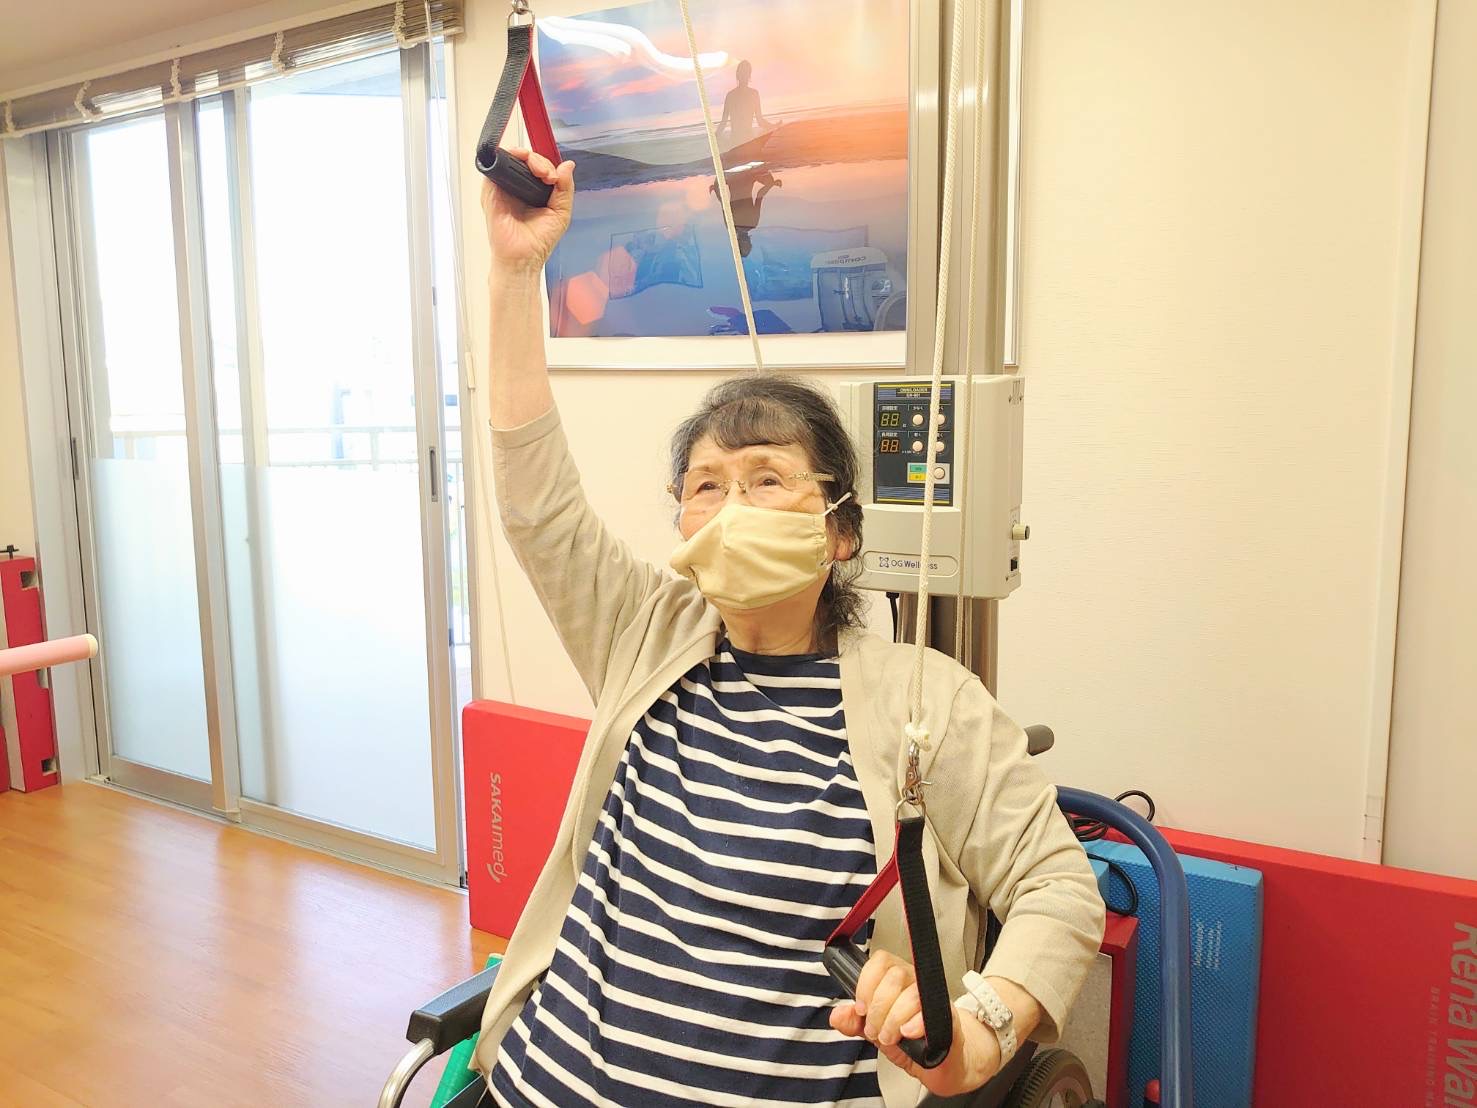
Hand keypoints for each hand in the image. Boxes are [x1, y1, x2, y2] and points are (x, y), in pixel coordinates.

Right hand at [481, 149, 574, 272]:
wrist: (523, 259)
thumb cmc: (538, 242)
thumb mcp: (561, 212)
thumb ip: (565, 188)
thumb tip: (568, 165)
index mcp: (532, 191)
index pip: (538, 166)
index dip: (547, 165)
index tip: (554, 178)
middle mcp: (516, 188)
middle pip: (525, 159)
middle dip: (538, 160)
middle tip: (548, 175)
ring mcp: (502, 188)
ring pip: (510, 158)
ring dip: (526, 157)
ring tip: (539, 172)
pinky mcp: (491, 192)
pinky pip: (494, 168)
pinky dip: (508, 162)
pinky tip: (521, 169)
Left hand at [829, 950, 1002, 1097]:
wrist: (945, 1064)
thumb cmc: (913, 1043)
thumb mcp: (877, 1033)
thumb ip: (855, 1023)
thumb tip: (837, 1016)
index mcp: (897, 980)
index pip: (880, 961)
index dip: (866, 983)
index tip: (861, 1008)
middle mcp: (916, 983)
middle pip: (893, 976)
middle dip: (877, 1008)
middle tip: (875, 1030)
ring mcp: (934, 998)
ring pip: (910, 993)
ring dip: (893, 1019)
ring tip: (890, 1037)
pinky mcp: (949, 1015)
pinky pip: (931, 1010)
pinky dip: (915, 1024)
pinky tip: (908, 1034)